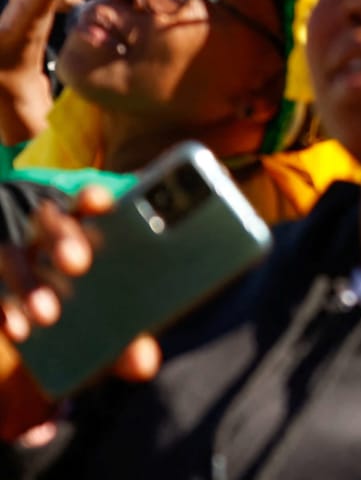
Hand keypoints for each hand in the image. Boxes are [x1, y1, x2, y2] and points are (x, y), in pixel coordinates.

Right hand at [0, 187, 159, 384]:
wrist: (34, 311)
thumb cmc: (89, 300)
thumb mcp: (110, 313)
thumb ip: (128, 335)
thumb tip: (146, 365)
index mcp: (85, 225)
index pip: (88, 201)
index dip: (92, 197)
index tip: (99, 201)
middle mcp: (46, 232)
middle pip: (54, 224)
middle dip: (64, 240)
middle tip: (78, 263)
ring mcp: (14, 252)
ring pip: (15, 255)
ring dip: (30, 283)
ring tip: (48, 315)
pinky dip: (5, 308)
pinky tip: (17, 329)